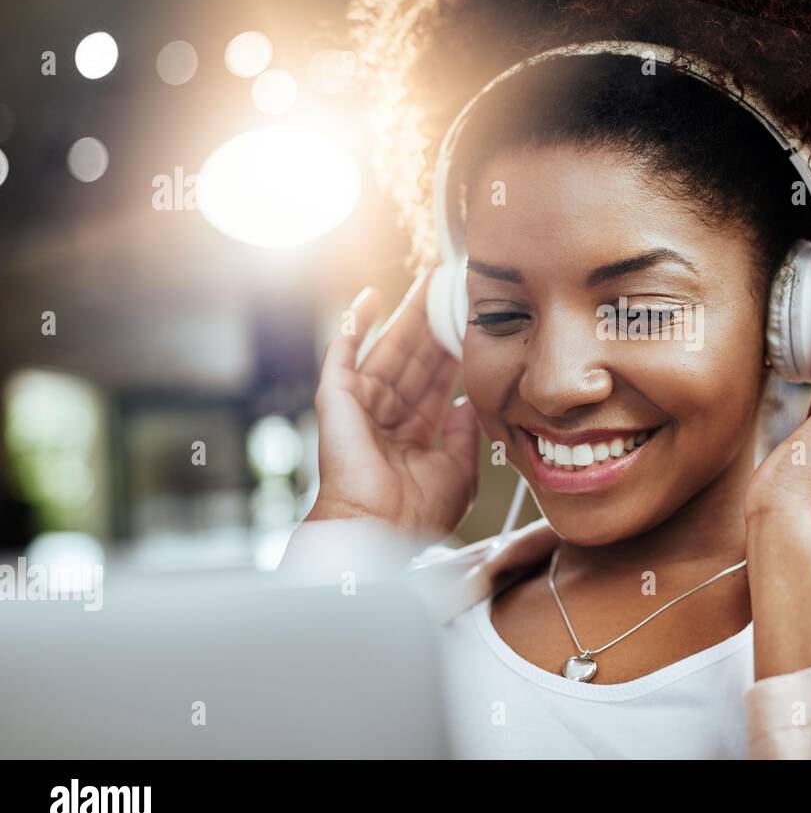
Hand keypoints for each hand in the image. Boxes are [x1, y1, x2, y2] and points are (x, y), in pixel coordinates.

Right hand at [307, 271, 480, 539]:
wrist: (379, 529)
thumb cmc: (417, 513)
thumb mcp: (458, 471)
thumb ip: (464, 436)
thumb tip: (467, 402)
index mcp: (411, 435)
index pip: (436, 382)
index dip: (453, 353)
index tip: (471, 325)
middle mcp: (385, 416)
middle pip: (414, 359)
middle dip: (433, 326)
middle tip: (452, 291)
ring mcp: (359, 405)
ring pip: (387, 349)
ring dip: (406, 316)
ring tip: (427, 283)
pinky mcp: (336, 398)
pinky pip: (342, 353)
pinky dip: (353, 324)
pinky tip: (370, 298)